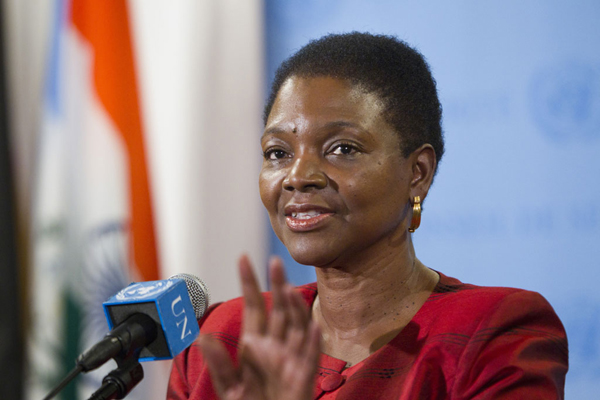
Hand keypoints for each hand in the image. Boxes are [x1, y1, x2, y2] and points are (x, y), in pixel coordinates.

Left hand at [197, 255, 320, 399]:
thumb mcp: (229, 388)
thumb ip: (219, 363)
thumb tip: (200, 337)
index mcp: (255, 346)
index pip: (254, 307)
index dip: (250, 283)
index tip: (244, 259)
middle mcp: (275, 347)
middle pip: (279, 309)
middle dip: (277, 285)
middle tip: (275, 261)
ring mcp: (291, 360)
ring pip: (297, 326)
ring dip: (295, 307)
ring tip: (288, 288)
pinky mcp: (303, 377)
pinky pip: (310, 356)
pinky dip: (312, 341)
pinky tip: (311, 326)